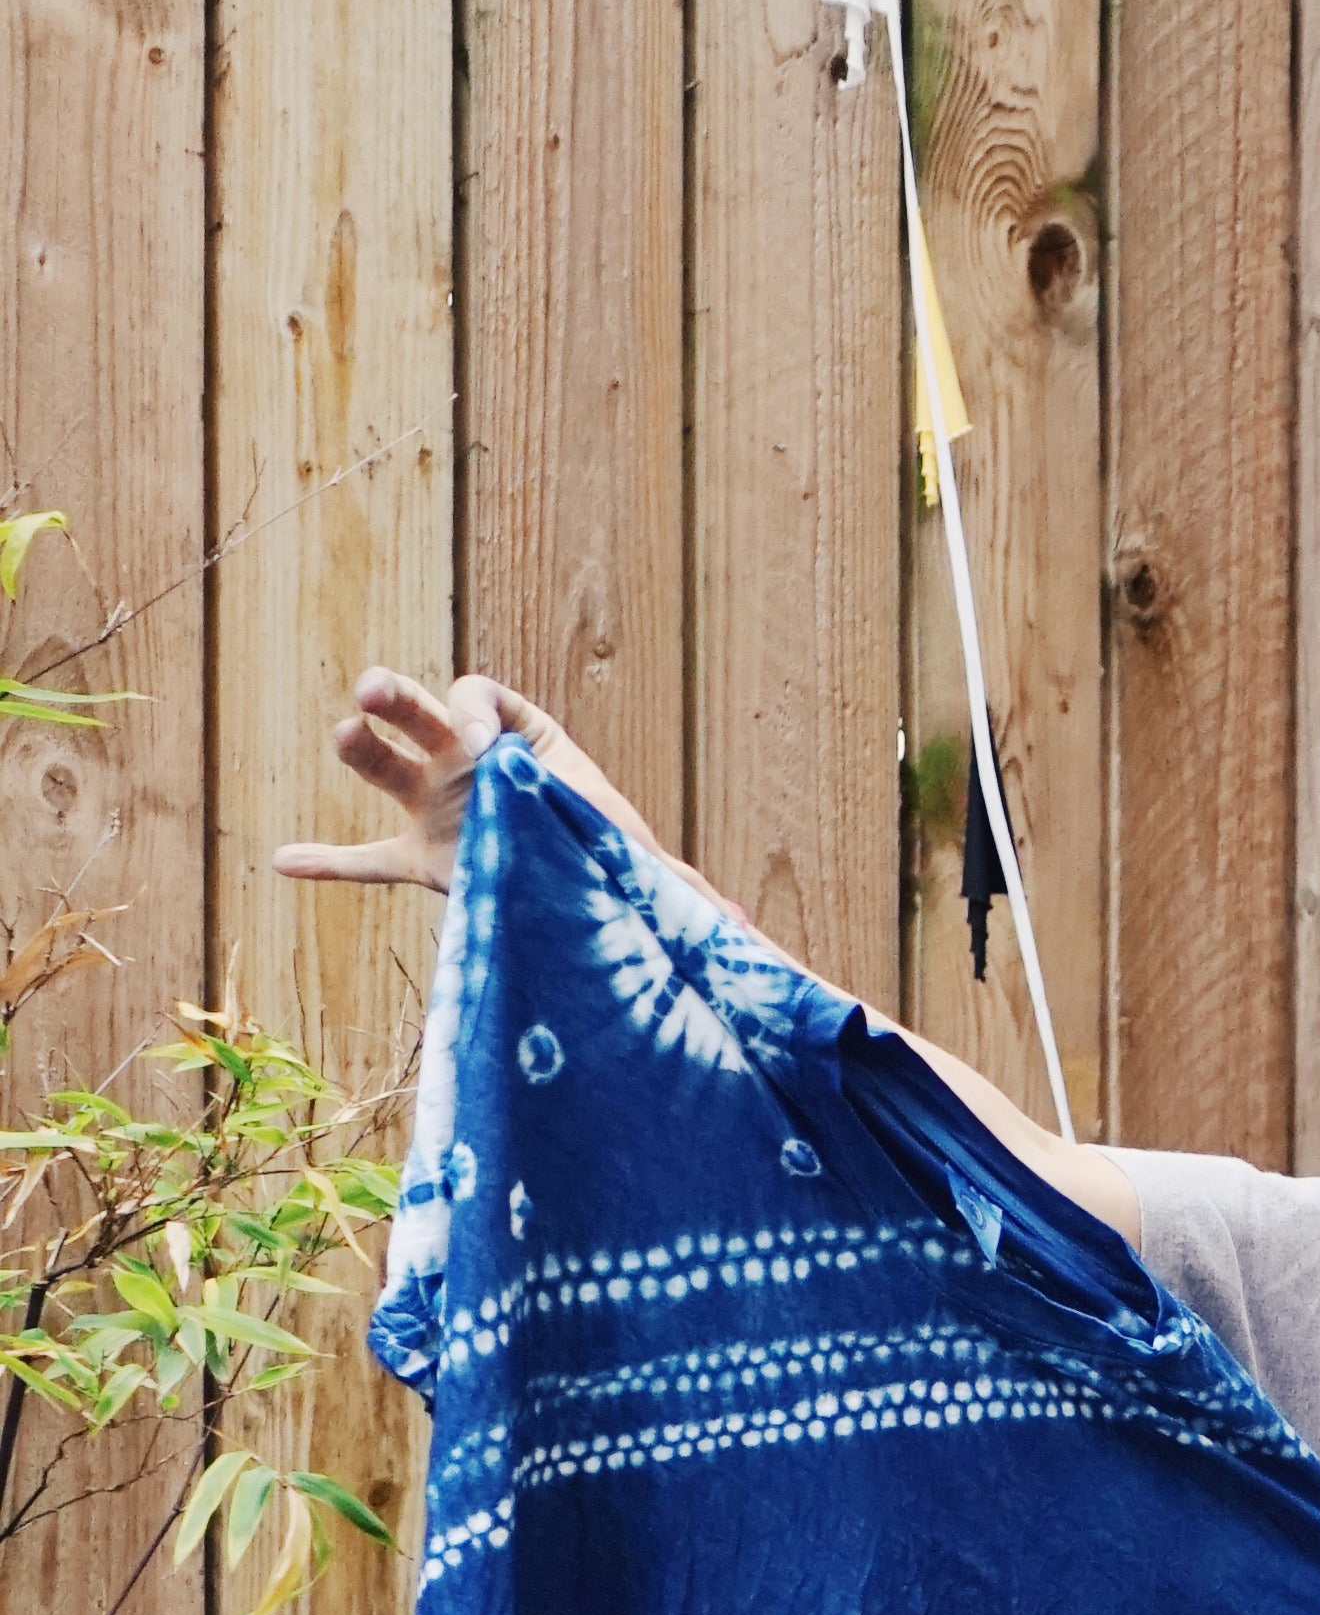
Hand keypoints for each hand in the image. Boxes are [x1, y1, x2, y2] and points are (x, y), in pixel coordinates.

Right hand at [275, 670, 673, 895]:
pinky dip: (326, 863)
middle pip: (422, 714)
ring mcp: (439, 807)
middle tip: (373, 691)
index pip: (485, 699)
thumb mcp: (640, 858)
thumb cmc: (612, 857)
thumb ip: (677, 880)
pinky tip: (283, 863)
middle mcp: (472, 765)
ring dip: (360, 749)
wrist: (579, 892)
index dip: (473, 709)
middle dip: (398, 699)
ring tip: (344, 737)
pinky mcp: (421, 858)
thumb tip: (742, 923)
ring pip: (386, 767)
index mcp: (525, 743)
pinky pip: (365, 861)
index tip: (478, 738)